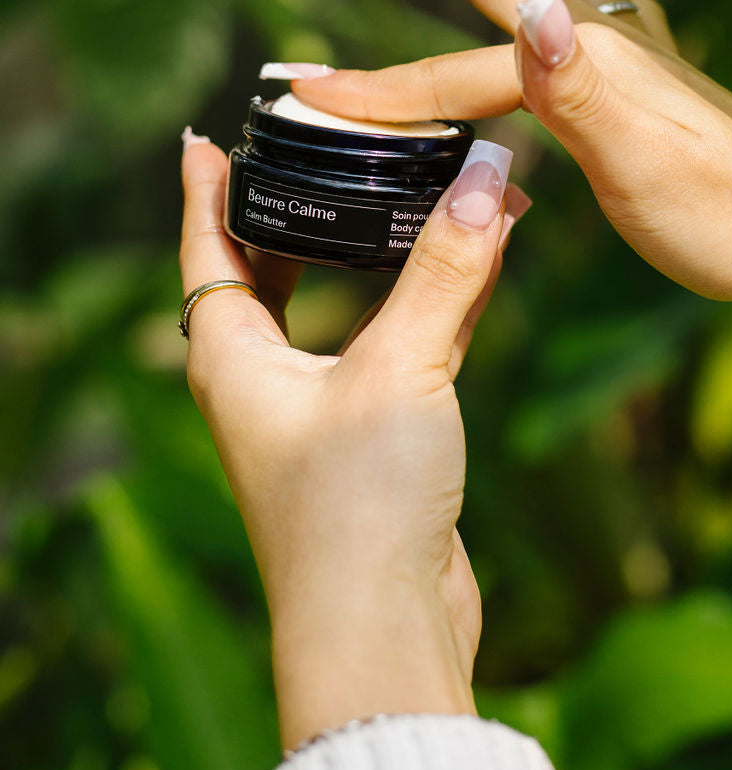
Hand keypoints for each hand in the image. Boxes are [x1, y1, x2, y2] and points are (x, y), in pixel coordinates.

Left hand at [179, 131, 522, 749]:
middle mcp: (265, 378)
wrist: (383, 630)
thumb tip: (488, 177)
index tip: (206, 138)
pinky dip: (431, 296)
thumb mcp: (398, 368)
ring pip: (349, 302)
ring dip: (385, 248)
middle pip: (273, 268)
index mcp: (232, 356)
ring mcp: (320, 409)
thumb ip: (444, 270)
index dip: (205, 189)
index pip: (207, 246)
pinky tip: (471, 260)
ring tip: (416, 186)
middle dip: (301, 211)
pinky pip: (400, 340)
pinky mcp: (376, 436)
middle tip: (325, 150)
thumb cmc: (355, 506)